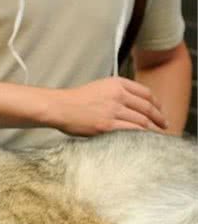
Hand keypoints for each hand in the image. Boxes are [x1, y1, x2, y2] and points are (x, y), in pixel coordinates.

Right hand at [51, 77, 167, 135]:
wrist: (59, 107)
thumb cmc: (75, 100)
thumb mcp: (99, 87)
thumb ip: (116, 93)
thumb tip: (133, 105)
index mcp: (116, 83)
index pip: (145, 93)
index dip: (157, 104)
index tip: (160, 111)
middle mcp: (117, 95)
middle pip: (147, 108)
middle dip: (159, 118)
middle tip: (164, 125)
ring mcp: (113, 110)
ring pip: (142, 121)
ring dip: (153, 129)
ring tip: (157, 135)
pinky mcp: (107, 125)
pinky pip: (132, 131)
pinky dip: (141, 136)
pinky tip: (144, 139)